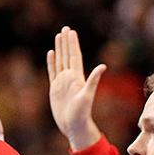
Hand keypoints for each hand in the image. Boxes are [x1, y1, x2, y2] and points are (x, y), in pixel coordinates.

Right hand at [47, 26, 104, 151]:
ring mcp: (62, 82)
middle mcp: (70, 77)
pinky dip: (51, 62)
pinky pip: (52, 72)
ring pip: (60, 61)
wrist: (73, 126)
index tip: (71, 32)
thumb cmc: (81, 114)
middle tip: (65, 28)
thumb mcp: (88, 96)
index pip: (74, 56)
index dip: (72, 44)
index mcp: (77, 77)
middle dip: (66, 42)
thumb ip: (93, 80)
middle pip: (67, 55)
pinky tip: (51, 53)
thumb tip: (103, 66)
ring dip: (59, 48)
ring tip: (58, 36)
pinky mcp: (55, 89)